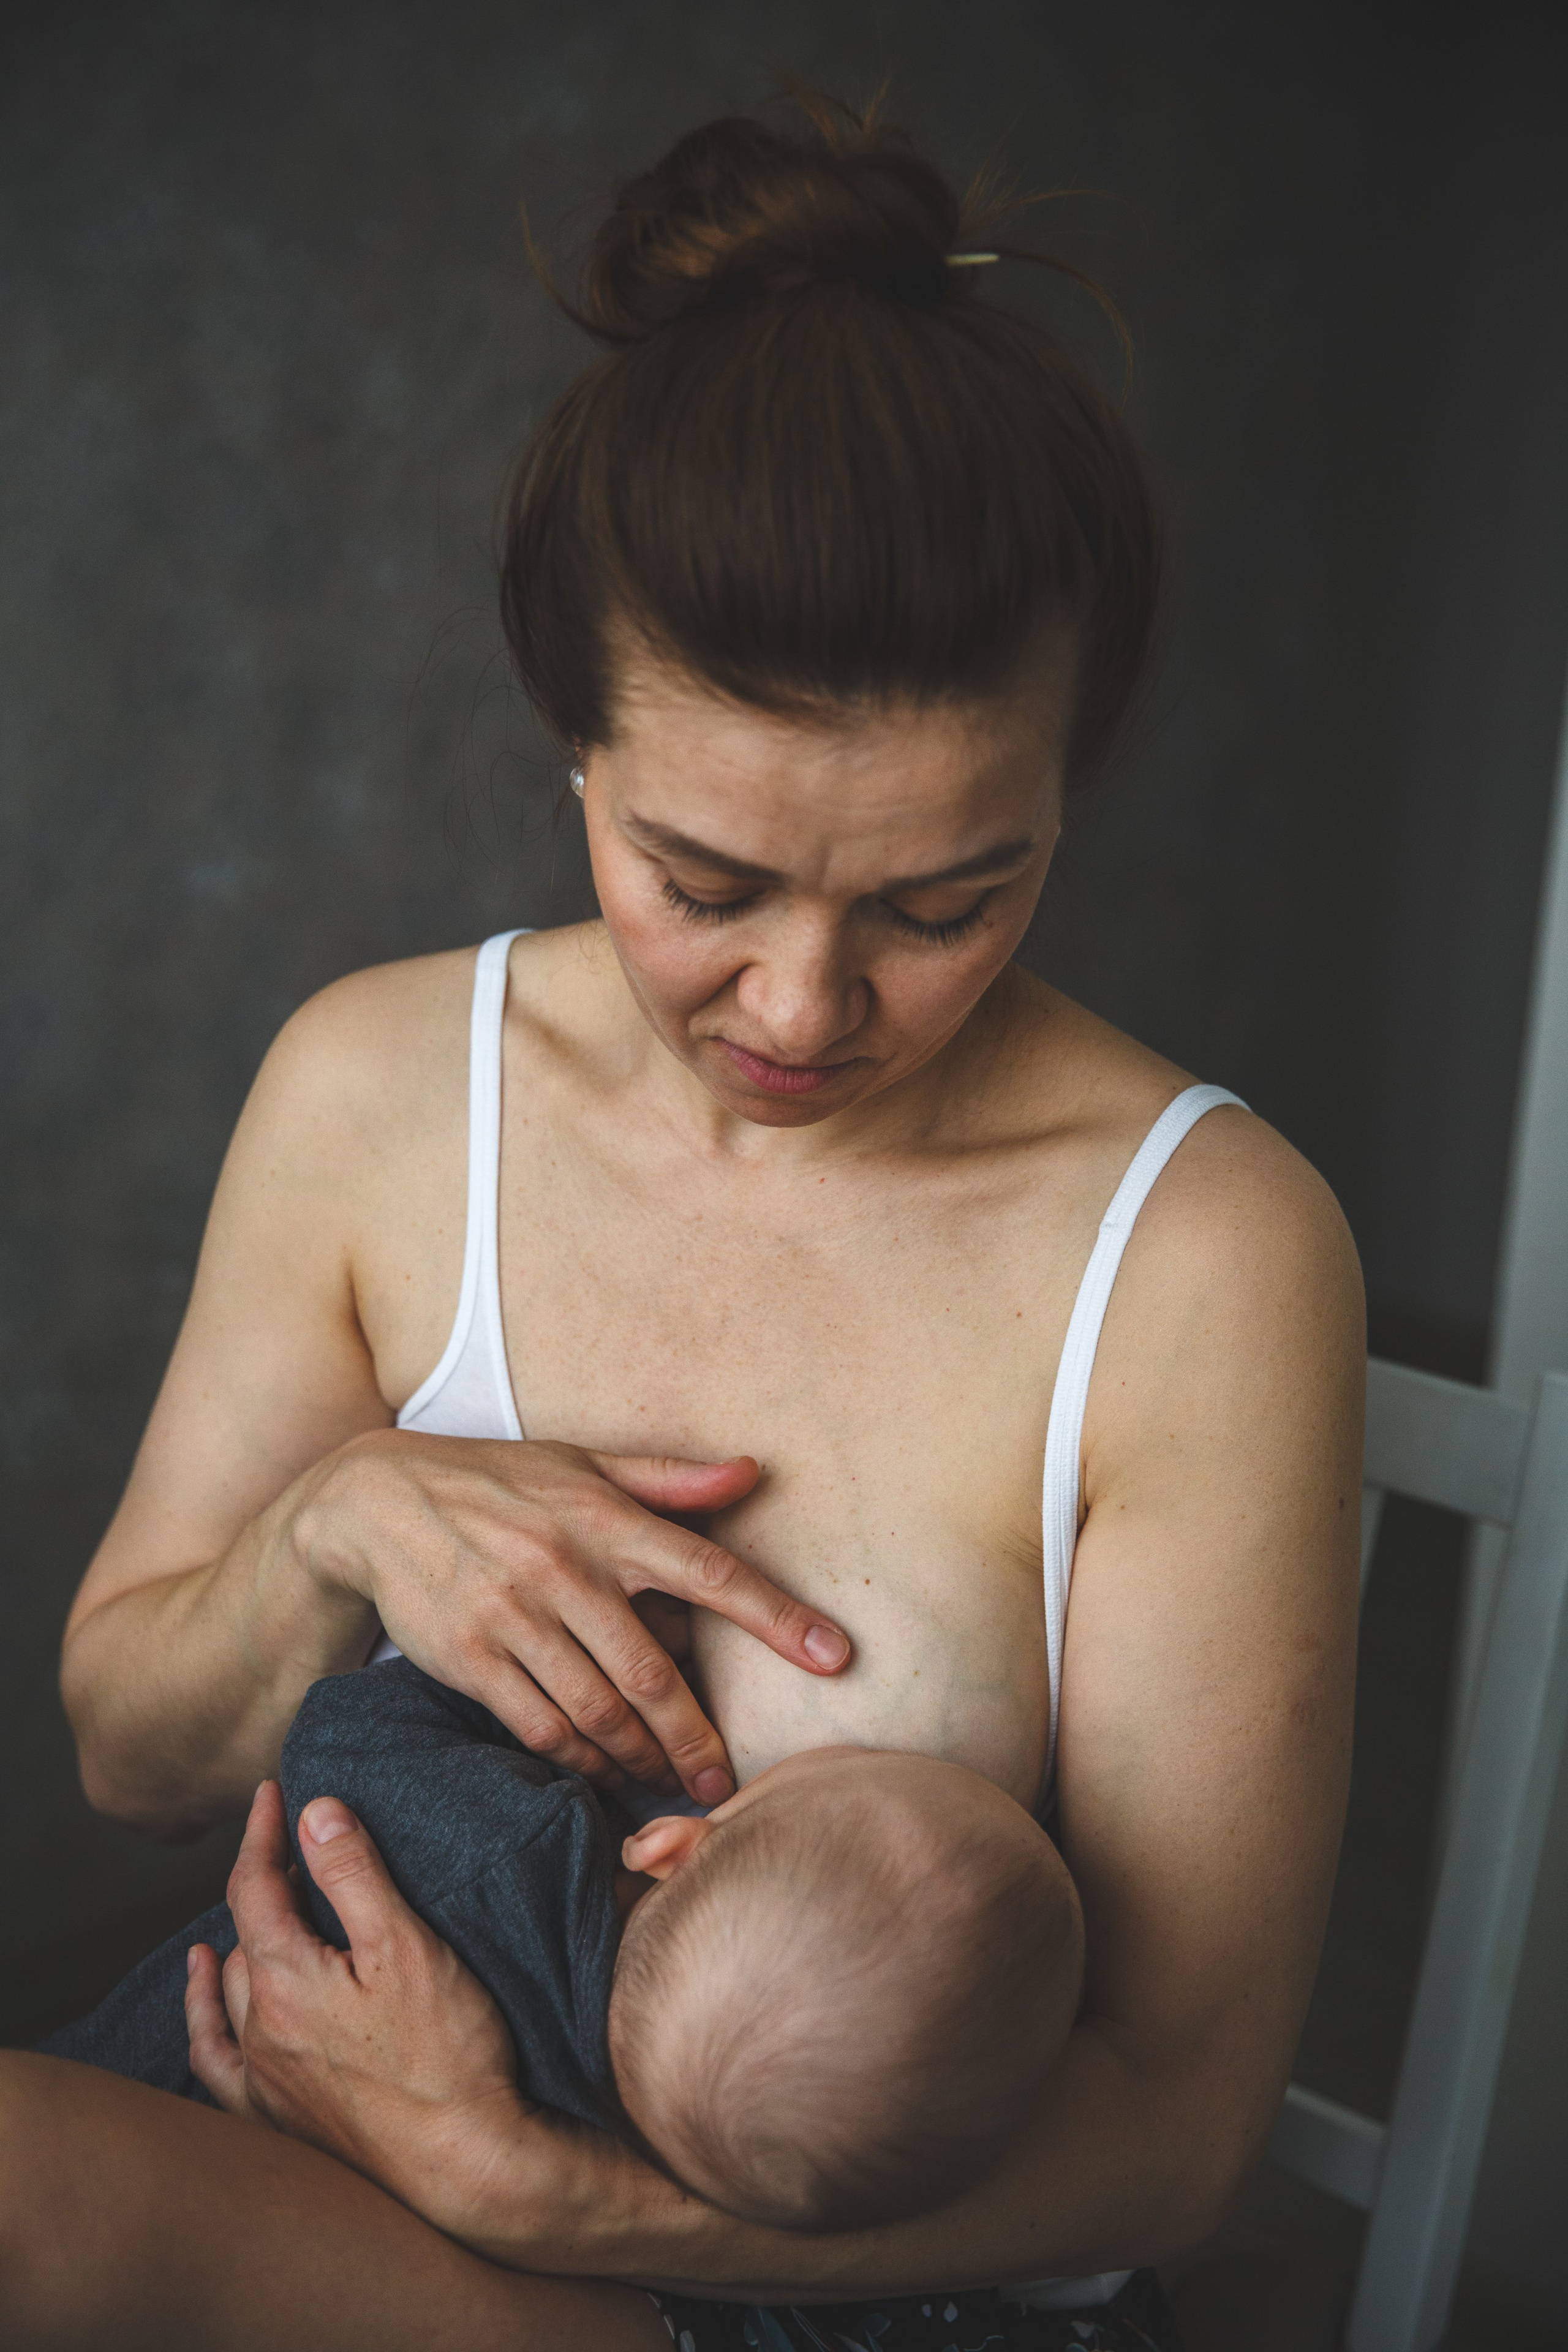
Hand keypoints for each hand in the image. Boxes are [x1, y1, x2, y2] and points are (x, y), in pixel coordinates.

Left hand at [187, 1780, 528, 2218]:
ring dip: (244, 1940)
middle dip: (264, 1882)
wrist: (467, 2163)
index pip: (255, 1886)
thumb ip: (354, 1875)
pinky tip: (209, 1993)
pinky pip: (219, 2060)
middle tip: (298, 1844)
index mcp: (286, 1980)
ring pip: (234, 1991)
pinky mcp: (282, 2117)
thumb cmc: (449, 2053)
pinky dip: (207, 2016)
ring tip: (265, 1905)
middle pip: (244, 1935)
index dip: (261, 1832)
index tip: (272, 1791)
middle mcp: (260, 2030)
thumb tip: (313, 1811)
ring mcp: (267, 2079)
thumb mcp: (408, 1945)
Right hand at [291, 1431, 849, 1803]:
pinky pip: (541, 1726)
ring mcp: (514, 1617)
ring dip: (643, 1757)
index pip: (710, 1569)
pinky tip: (602, 1773)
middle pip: (653, 1672)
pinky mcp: (471, 1658)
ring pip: (599, 1711)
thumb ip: (670, 1480)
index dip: (777, 1616)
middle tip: (726, 1780)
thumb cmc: (499, 1482)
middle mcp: (565, 1569)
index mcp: (606, 1520)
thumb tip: (753, 1471)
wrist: (377, 1503)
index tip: (833, 1655)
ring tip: (671, 1783)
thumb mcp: (583, 1464)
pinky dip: (579, 1760)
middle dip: (699, 1737)